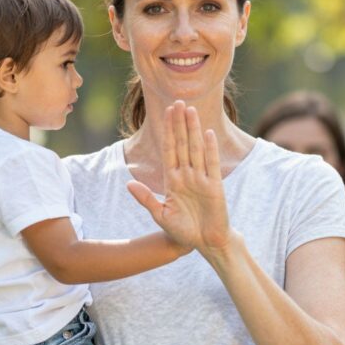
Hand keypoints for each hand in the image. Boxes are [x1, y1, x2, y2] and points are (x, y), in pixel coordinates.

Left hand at [127, 102, 232, 257]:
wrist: (204, 243)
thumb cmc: (182, 232)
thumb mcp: (160, 215)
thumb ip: (146, 199)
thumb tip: (129, 184)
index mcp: (172, 180)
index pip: (169, 150)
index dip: (167, 131)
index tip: (166, 113)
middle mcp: (187, 175)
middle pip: (182, 144)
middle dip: (179, 123)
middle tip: (177, 101)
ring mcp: (201, 179)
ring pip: (195, 149)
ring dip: (193, 130)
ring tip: (190, 110)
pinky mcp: (214, 186)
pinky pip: (211, 164)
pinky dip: (209, 149)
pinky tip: (207, 133)